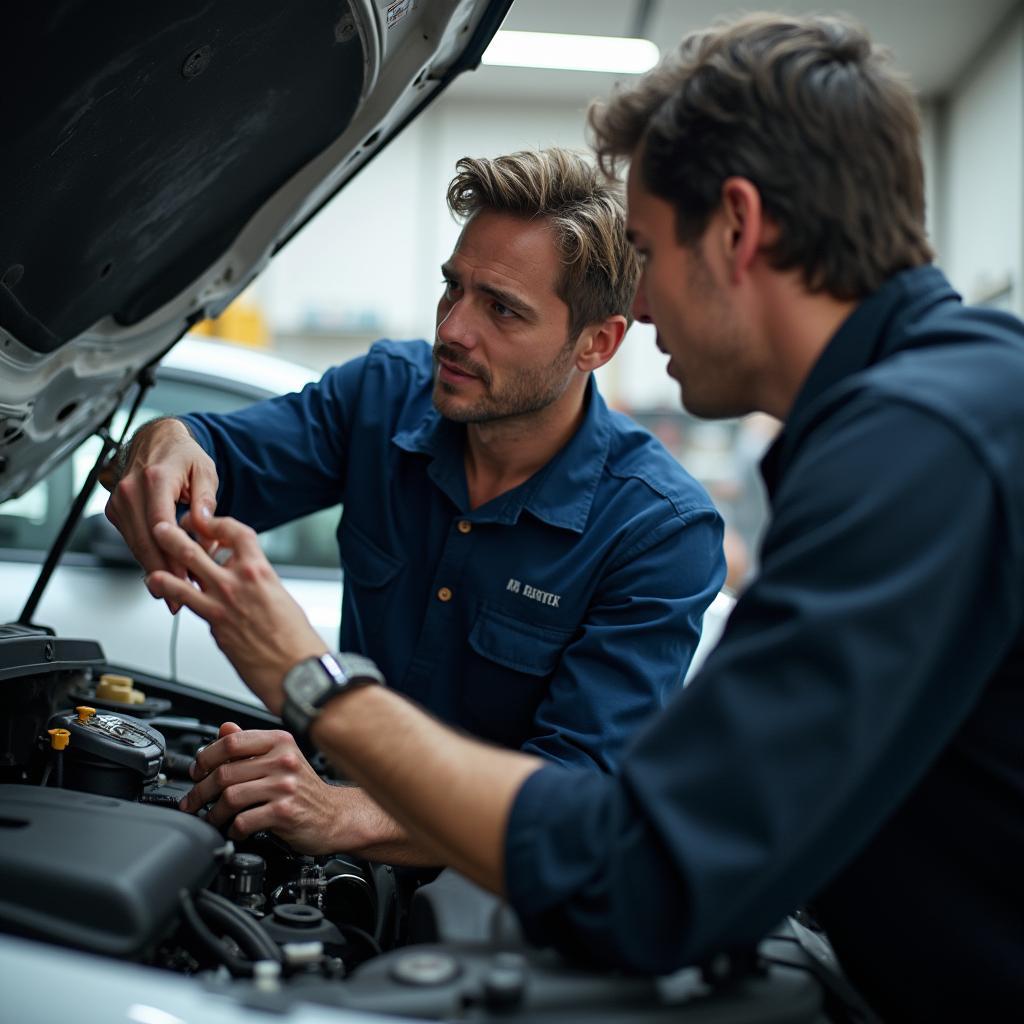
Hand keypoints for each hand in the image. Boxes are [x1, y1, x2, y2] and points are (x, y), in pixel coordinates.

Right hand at [104, 418, 218, 611]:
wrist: (157, 440)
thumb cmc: (183, 455)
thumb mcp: (205, 471)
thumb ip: (207, 500)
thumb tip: (205, 525)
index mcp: (155, 479)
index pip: (160, 525)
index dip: (172, 556)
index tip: (185, 578)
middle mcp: (131, 490)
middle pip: (144, 541)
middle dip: (162, 573)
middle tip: (178, 599)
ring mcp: (120, 501)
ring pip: (135, 545)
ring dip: (154, 570)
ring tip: (173, 593)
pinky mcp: (116, 510)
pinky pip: (132, 540)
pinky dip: (147, 558)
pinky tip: (162, 573)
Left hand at [146, 513, 326, 711]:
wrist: (296, 671)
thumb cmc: (297, 639)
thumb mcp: (281, 597)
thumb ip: (258, 584)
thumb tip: (245, 581)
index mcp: (261, 572)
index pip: (235, 533)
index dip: (218, 523)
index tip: (209, 521)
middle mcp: (237, 585)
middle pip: (197, 550)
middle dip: (176, 534)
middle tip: (165, 527)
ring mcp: (221, 606)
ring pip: (181, 577)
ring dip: (162, 562)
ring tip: (151, 554)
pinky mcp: (214, 628)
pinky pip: (186, 603)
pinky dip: (170, 591)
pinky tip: (159, 586)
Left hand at [180, 723, 344, 851]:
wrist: (335, 815)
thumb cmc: (306, 788)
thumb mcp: (282, 757)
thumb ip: (252, 743)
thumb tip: (224, 728)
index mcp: (280, 742)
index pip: (231, 742)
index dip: (205, 757)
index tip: (196, 771)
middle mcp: (283, 761)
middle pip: (225, 772)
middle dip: (200, 791)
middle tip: (192, 802)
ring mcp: (285, 787)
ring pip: (230, 797)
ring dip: (213, 813)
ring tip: (212, 818)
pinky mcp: (284, 813)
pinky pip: (244, 821)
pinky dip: (233, 829)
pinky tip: (235, 830)